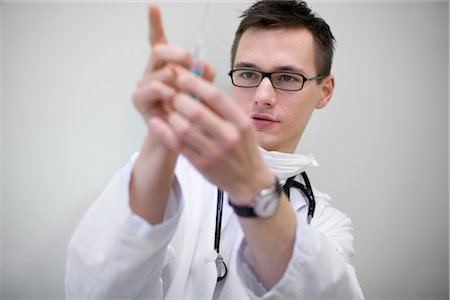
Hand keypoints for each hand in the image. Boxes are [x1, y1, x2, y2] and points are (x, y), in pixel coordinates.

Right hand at [133, 5, 214, 136]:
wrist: (180, 141)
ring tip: (187, 96)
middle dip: (177, 54)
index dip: (154, 23)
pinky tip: (175, 101)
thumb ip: (204, 76)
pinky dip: (169, 92)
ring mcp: (144, 84)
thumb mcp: (202, 92)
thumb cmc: (191, 116)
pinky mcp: (139, 99)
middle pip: (160, 50)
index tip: (153, 5)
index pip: (158, 41)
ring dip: (179, 81)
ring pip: (162, 71)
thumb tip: (205, 64)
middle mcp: (152, 72)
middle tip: (188, 61)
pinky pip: (156, 87)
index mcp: (166, 66)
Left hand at [154, 67, 274, 204]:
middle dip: (178, 98)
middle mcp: (229, 136)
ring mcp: (214, 152)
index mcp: (240, 122)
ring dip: (171, 115)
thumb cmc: (243, 147)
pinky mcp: (201, 165)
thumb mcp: (241, 123)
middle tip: (171, 93)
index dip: (194, 83)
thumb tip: (196, 82)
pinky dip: (164, 132)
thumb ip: (222, 106)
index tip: (181, 76)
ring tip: (169, 109)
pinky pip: (177, 145)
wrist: (249, 180)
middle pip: (196, 111)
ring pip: (183, 128)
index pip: (214, 96)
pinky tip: (157, 122)